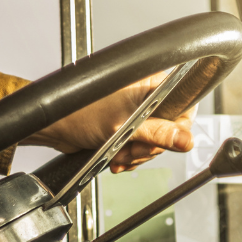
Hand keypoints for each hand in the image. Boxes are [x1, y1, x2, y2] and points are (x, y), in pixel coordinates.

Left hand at [23, 70, 194, 172]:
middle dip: (149, 146)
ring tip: (119, 153)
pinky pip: (138, 146)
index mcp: (150, 83)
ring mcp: (135, 111)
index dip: (178, 127)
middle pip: (168, 129)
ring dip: (137, 154)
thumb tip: (186, 140)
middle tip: (133, 149)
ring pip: (153, 141)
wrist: (55, 127)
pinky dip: (128, 155)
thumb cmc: (80, 113)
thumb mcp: (125, 126)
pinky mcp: (126, 126)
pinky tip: (116, 158)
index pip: (183, 105)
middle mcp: (145, 95)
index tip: (167, 140)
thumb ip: (158, 133)